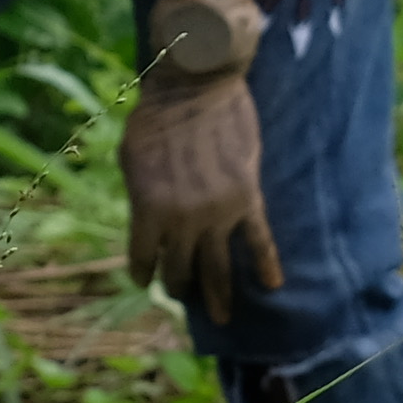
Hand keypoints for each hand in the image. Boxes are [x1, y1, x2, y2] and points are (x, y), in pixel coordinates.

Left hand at [120, 0, 284, 318]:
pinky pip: (259, 240)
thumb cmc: (156, 116)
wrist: (198, 86)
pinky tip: (271, 285)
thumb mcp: (132, 159)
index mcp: (149, 210)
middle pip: (181, 269)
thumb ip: (140, 197)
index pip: (143, 259)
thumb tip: (149, 224)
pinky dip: (265, 264)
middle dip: (178, 285)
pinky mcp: (247, 199)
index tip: (145, 280)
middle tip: (180, 293)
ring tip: (220, 316)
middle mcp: (183, 220)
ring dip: (217, 294)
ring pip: (218, 266)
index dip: (143, 274)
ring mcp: (218, 213)